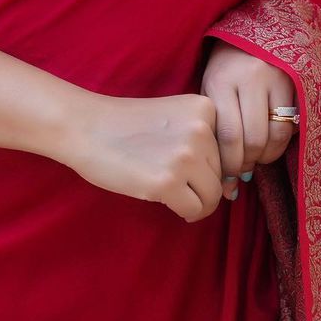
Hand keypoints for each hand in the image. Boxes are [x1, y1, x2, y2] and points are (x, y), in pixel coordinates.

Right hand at [62, 91, 225, 222]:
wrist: (87, 127)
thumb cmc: (129, 124)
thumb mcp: (175, 118)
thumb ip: (203, 139)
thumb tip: (234, 187)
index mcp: (206, 108)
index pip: (228, 149)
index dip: (209, 163)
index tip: (186, 162)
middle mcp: (201, 129)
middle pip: (222, 174)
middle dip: (201, 183)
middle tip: (172, 177)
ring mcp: (185, 156)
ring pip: (212, 196)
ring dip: (196, 200)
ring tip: (171, 191)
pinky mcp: (167, 182)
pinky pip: (194, 211)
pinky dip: (185, 212)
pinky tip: (166, 200)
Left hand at [200, 39, 297, 199]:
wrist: (245, 36)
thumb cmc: (222, 72)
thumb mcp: (210, 93)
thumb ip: (215, 132)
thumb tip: (228, 186)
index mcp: (221, 81)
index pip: (228, 135)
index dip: (229, 165)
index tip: (227, 179)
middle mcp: (249, 78)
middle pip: (254, 139)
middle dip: (247, 164)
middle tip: (241, 171)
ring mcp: (275, 78)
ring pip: (276, 134)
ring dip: (267, 156)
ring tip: (256, 157)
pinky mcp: (294, 80)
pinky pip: (292, 123)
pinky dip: (282, 142)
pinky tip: (271, 143)